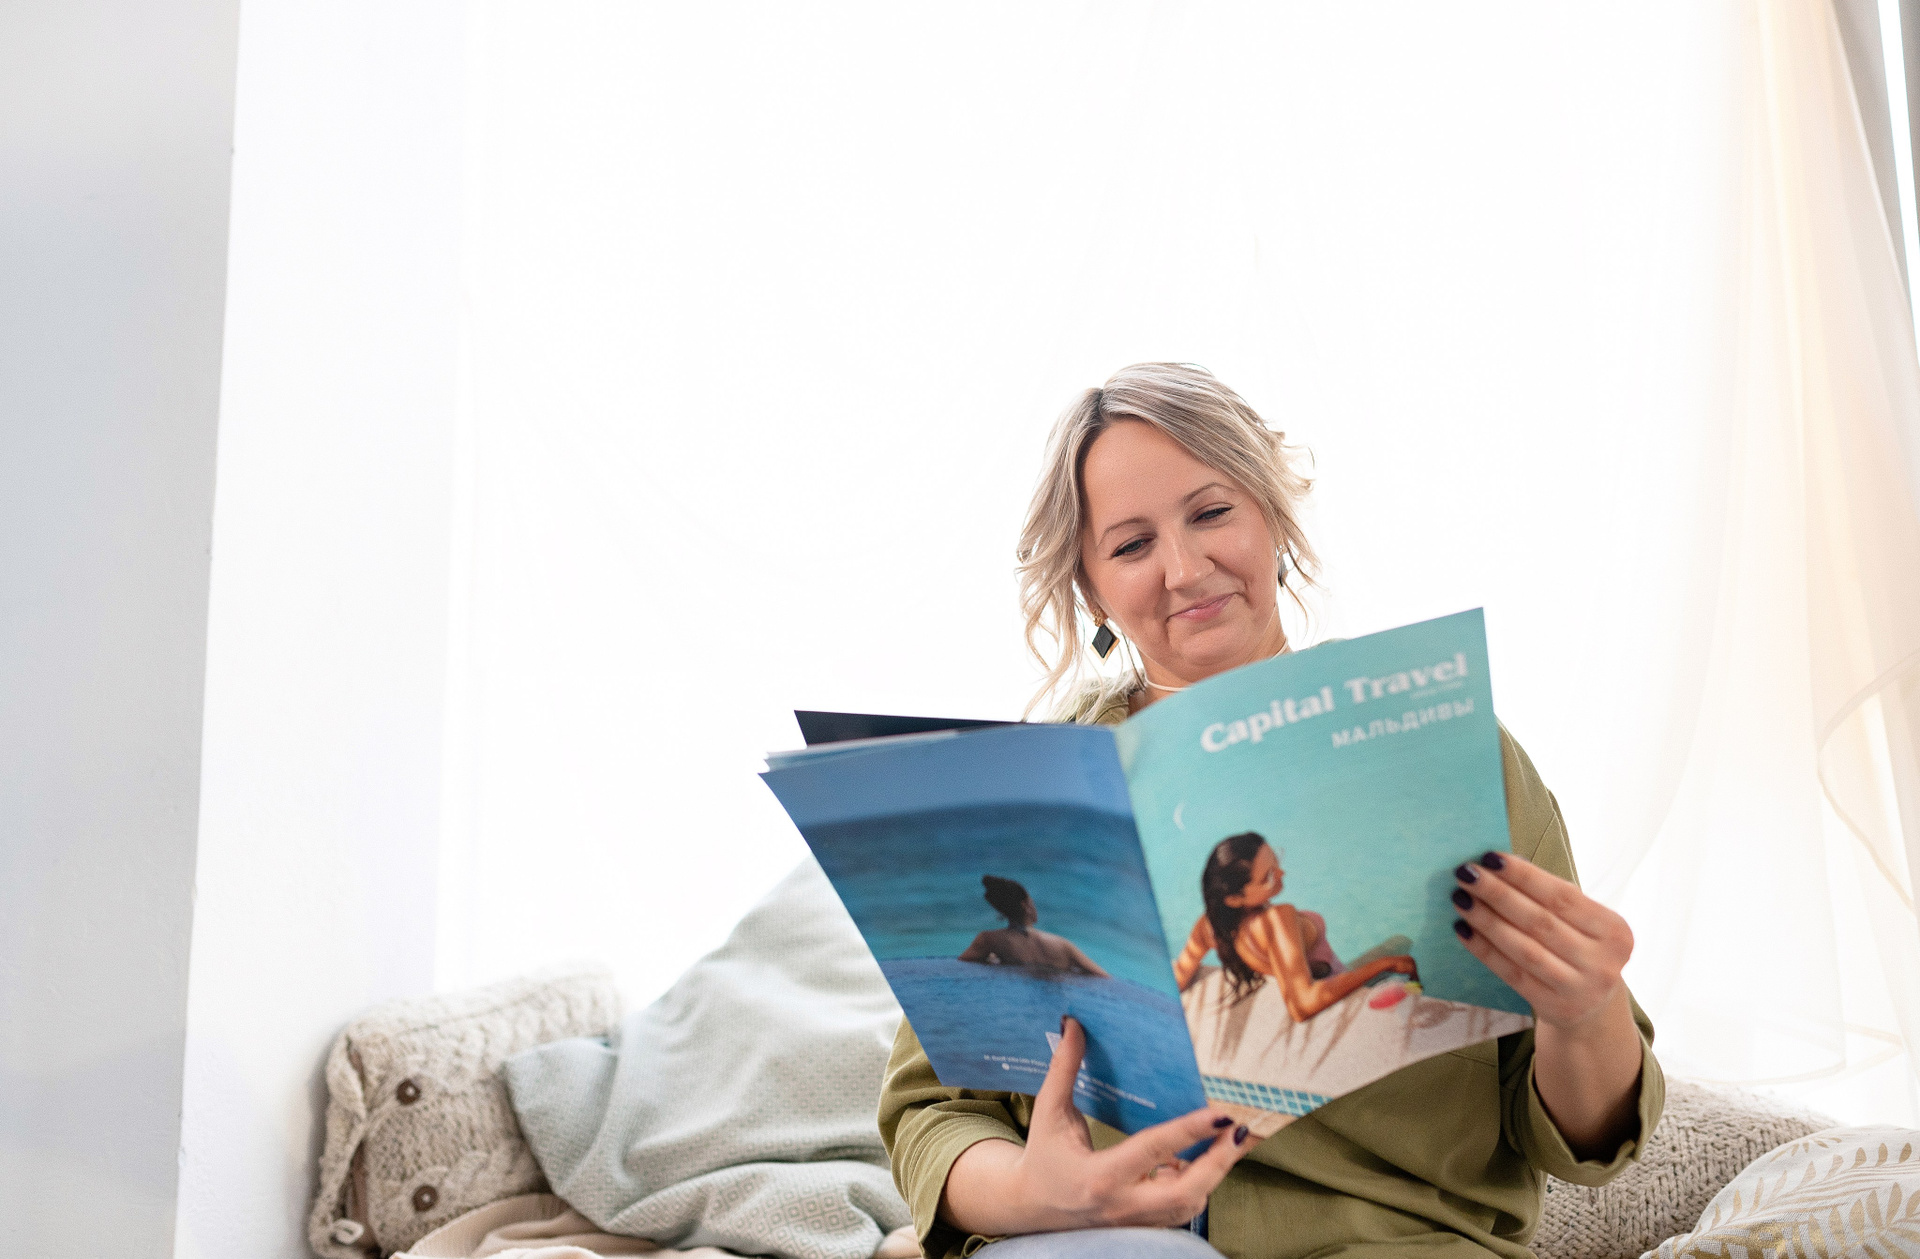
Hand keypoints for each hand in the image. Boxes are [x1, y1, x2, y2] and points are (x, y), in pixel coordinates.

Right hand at [939, 1018, 1252, 1234]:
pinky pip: (1181, 1210)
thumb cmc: (1042, 1156)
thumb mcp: (1048, 1112)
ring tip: (1231, 1138)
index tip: (1222, 1113)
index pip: (1153, 1150)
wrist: (1032, 1206)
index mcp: (1098, 1176)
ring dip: (1214, 1172)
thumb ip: (1064, 1068)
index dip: (1190, 1131)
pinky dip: (1198, 1184)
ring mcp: (1134, 1221)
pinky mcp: (1142, 1225)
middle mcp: (1121, 1204)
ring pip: (1189, 1205)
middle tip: (1242, 1129)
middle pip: (1185, 1193)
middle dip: (1219, 1162)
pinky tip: (1200, 1158)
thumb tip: (1073, 1023)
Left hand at [1450, 852, 1630, 1031]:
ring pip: (1524, 948)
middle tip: (1467, 873)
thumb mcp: (1585, 924)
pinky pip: (1511, 974)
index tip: (1490, 857)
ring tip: (1460, 898)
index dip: (1524, 875)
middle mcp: (1603, 962)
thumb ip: (1552, 897)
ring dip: (1487, 920)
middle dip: (1498, 893)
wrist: (1594, 1009)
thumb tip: (1499, 865)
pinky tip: (1463, 930)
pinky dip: (1484, 949)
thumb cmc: (1581, 950)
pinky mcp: (1555, 1008)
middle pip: (1540, 921)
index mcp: (1615, 931)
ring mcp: (1580, 989)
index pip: (1562, 896)